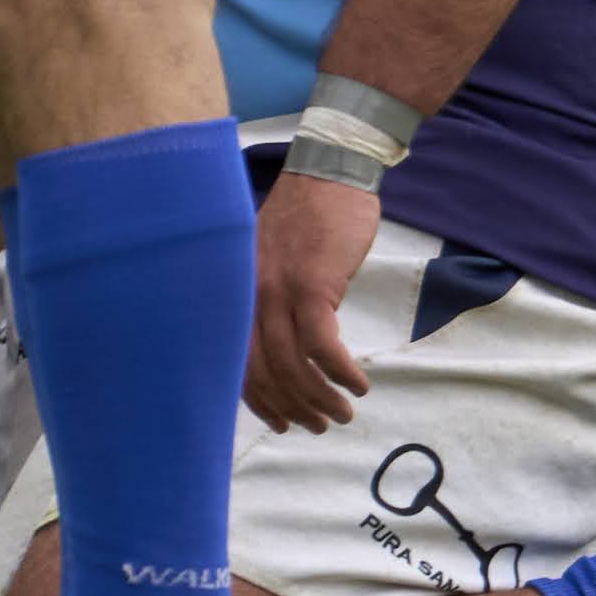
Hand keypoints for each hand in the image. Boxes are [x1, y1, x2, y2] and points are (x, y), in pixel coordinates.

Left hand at [245, 168, 381, 432]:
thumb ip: (269, 299)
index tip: (283, 422)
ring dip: (321, 399)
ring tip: (344, 413)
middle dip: (293, 408)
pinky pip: (323, 346)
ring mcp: (278, 293)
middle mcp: (249, 299)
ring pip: (293, 366)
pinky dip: (340, 373)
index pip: (238, 366)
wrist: (331, 170)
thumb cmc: (308, 214)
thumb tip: (285, 346)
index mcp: (237, 296)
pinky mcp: (313, 285)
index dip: (260, 402)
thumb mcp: (273, 259)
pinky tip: (358, 384)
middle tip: (319, 425)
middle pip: (264, 374)